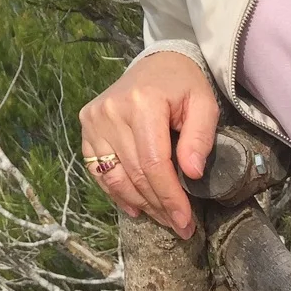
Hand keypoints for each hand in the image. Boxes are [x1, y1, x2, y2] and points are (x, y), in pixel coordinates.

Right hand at [78, 51, 219, 239]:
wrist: (156, 64)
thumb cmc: (183, 85)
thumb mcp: (204, 104)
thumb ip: (200, 137)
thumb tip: (191, 174)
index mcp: (142, 103)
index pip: (154, 163)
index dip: (169, 197)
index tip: (186, 222)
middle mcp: (111, 112)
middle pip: (135, 174)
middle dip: (159, 205)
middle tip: (180, 226)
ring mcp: (94, 119)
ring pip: (114, 177)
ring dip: (140, 203)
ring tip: (162, 218)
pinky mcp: (86, 126)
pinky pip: (98, 170)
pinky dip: (116, 193)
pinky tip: (136, 207)